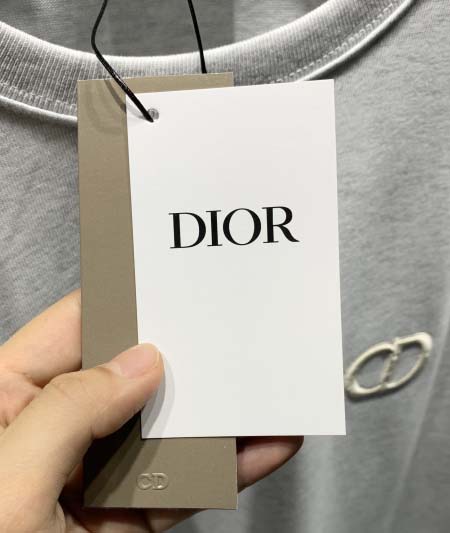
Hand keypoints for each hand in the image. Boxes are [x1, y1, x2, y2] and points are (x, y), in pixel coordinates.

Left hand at [0, 290, 301, 531]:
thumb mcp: (8, 481)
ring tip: (265, 392)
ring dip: (218, 416)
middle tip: (233, 335)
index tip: (175, 281)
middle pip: (129, 376)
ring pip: (164, 432)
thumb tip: (141, 362)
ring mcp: (90, 476)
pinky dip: (224, 469)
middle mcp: (50, 429)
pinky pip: (179, 484)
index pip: (73, 328)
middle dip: (184, 358)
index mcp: (5, 399)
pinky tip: (260, 450)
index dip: (124, 299)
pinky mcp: (121, 518)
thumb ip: (72, 409)